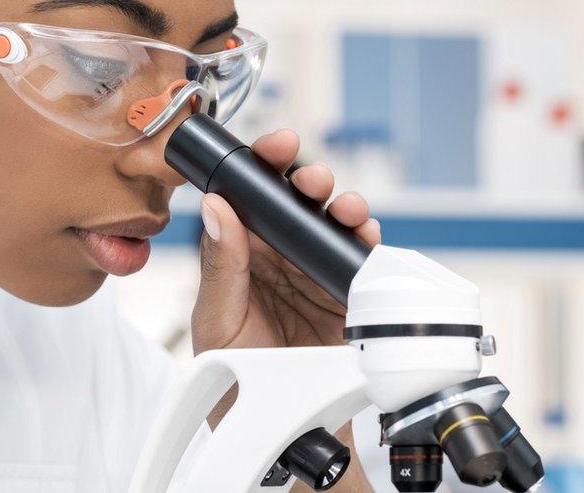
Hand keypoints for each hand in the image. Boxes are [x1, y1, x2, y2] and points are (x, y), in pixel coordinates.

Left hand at [189, 128, 378, 491]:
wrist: (278, 436)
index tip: (272, 148)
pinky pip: (361, 259)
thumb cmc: (234, 381)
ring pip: (333, 224)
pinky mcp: (348, 295)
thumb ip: (221, 270)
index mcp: (239, 255)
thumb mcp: (218, 323)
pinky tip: (364, 235)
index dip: (261, 166)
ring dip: (342, 206)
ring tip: (343, 207)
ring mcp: (315, 273)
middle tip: (310, 179)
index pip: (249, 198)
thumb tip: (216, 211)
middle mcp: (279, 257)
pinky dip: (367, 242)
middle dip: (308, 179)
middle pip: (297, 202)